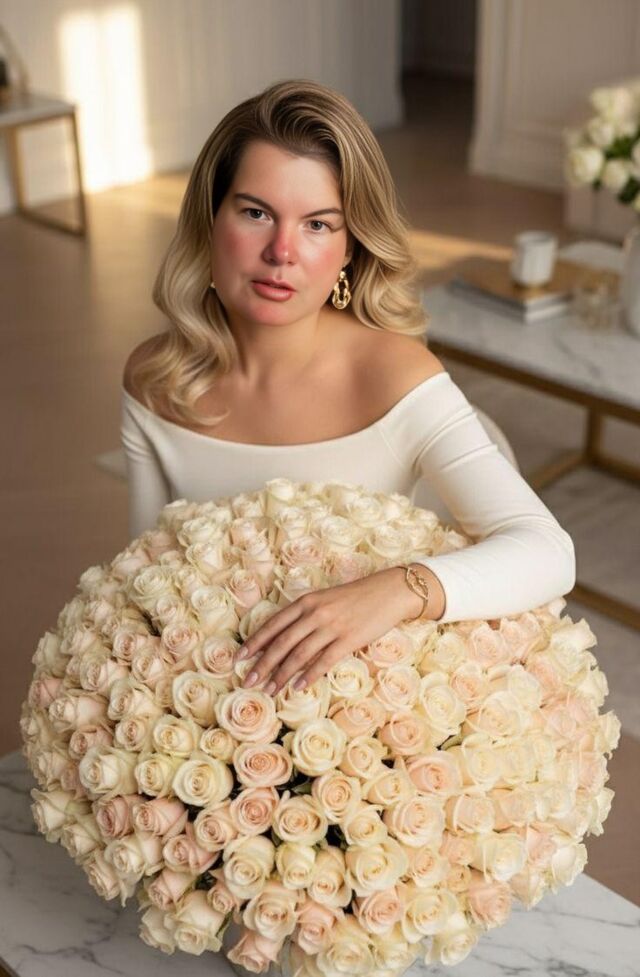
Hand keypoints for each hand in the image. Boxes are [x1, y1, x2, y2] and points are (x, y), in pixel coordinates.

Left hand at [235, 566, 435, 696]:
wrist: (389, 592)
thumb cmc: (356, 597)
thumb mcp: (326, 600)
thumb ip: (305, 616)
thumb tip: (283, 639)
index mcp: (306, 601)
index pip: (273, 624)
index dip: (254, 642)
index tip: (238, 658)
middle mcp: (315, 613)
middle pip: (281, 642)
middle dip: (262, 664)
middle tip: (248, 681)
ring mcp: (331, 626)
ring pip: (298, 654)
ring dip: (281, 675)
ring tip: (270, 690)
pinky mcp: (348, 639)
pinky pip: (323, 661)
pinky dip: (308, 676)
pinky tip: (297, 688)